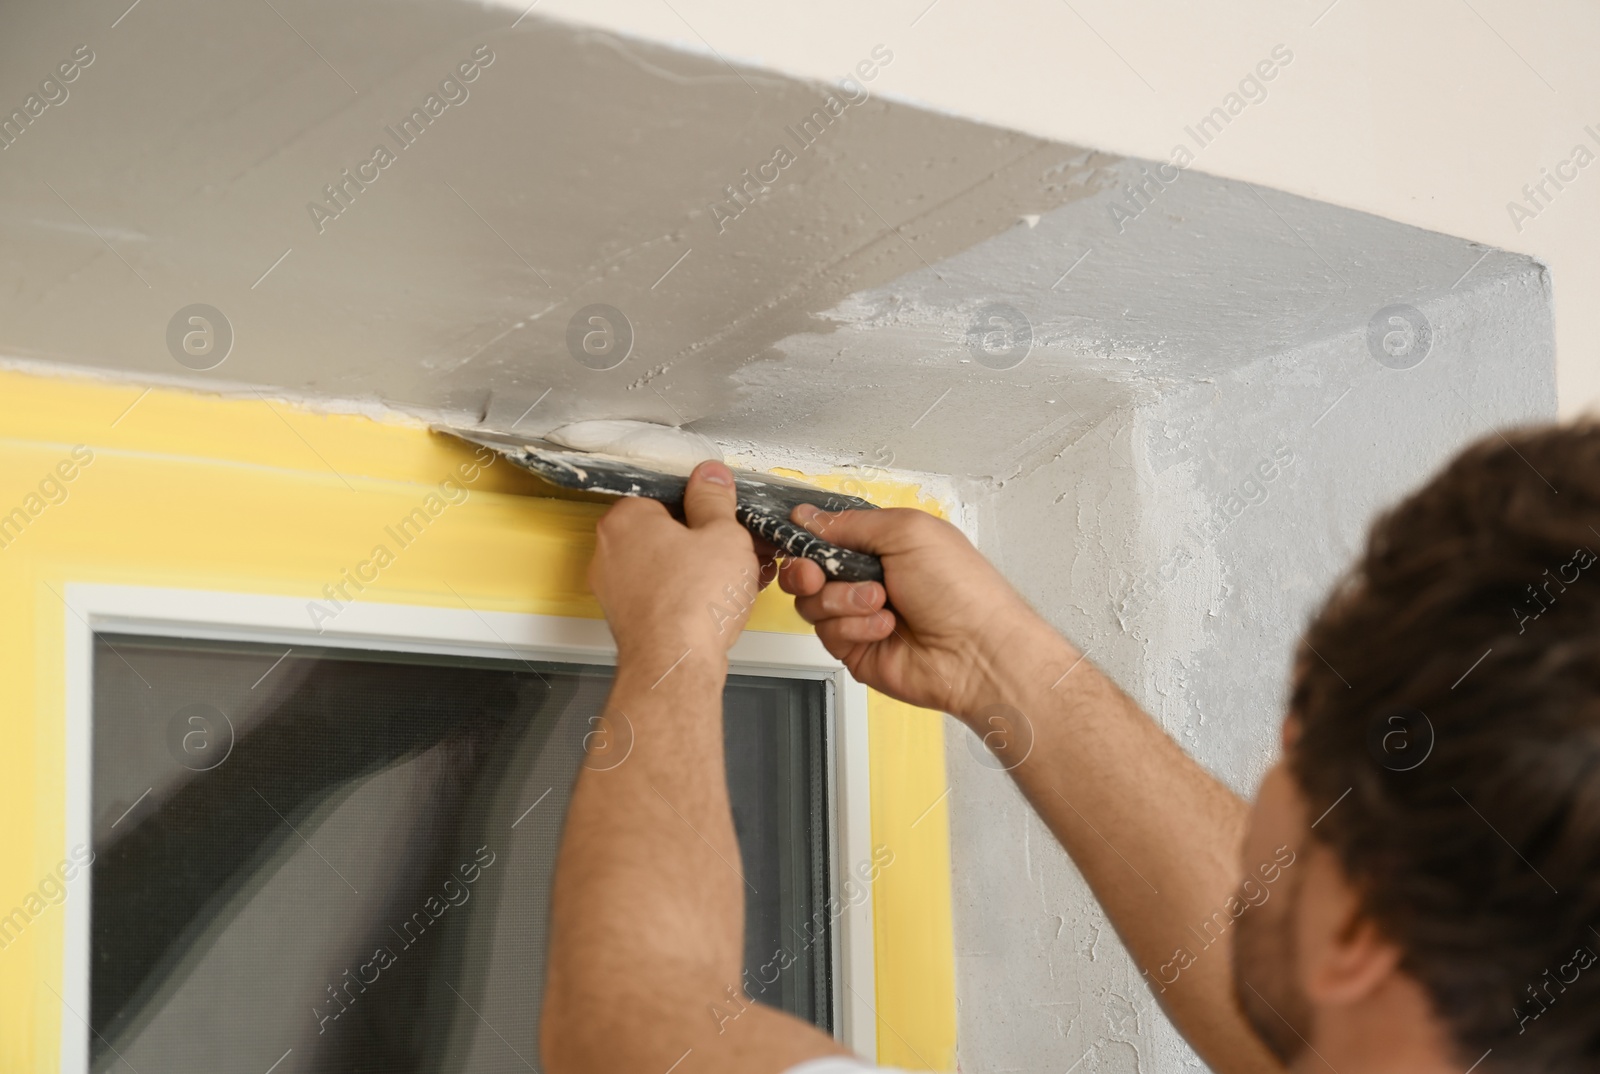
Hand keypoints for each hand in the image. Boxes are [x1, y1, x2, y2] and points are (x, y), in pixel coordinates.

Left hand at [588, 462, 771, 664]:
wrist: (676, 666)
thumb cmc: (694, 601)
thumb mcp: (723, 534)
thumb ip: (715, 499)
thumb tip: (710, 476)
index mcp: (626, 518)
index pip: (665, 494)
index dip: (703, 505)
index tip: (727, 515)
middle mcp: (610, 551)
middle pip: (666, 532)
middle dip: (706, 539)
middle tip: (741, 548)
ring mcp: (615, 589)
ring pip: (667, 565)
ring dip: (702, 568)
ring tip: (741, 577)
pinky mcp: (629, 619)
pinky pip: (663, 594)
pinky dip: (690, 594)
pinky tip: (723, 602)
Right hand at [778, 505, 1056, 721]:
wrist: (977, 650)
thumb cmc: (960, 587)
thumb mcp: (907, 532)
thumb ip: (851, 522)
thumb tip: (807, 516)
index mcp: (882, 544)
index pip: (826, 535)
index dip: (806, 537)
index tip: (796, 536)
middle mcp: (867, 578)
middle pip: (807, 570)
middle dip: (809, 570)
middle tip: (820, 574)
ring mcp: (859, 615)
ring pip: (812, 603)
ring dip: (842, 599)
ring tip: (881, 602)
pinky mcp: (855, 648)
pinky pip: (827, 633)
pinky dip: (855, 626)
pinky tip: (886, 627)